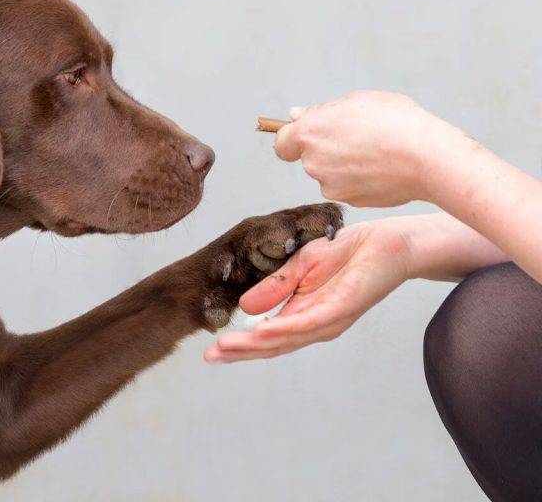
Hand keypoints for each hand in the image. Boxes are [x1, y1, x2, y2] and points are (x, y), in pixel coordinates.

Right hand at [204, 220, 411, 362]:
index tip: (212, 351)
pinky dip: (283, 328)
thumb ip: (275, 287)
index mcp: (304, 316)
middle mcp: (316, 325)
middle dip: (240, 352)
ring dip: (255, 344)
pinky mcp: (342, 307)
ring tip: (227, 346)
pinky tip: (261, 330)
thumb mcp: (300, 266)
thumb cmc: (348, 253)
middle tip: (210, 356)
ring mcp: (330, 319)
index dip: (240, 345)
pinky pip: (308, 322)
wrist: (387, 242)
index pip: (268, 337)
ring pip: (287, 338)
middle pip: (273, 345)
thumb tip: (244, 307)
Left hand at [274, 90, 466, 206]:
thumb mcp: (358, 101)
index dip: (293, 139)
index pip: (282, 143)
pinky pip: (348, 187)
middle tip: (360, 136)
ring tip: (376, 151)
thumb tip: (296, 116)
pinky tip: (382, 168)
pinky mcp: (349, 200)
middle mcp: (313, 163)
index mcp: (310, 133)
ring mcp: (330, 186)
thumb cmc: (396, 122)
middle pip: (311, 157)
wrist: (427, 158)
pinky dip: (360, 179)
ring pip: (330, 174)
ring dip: (345, 165)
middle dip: (328, 148)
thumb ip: (322, 111)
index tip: (308, 135)